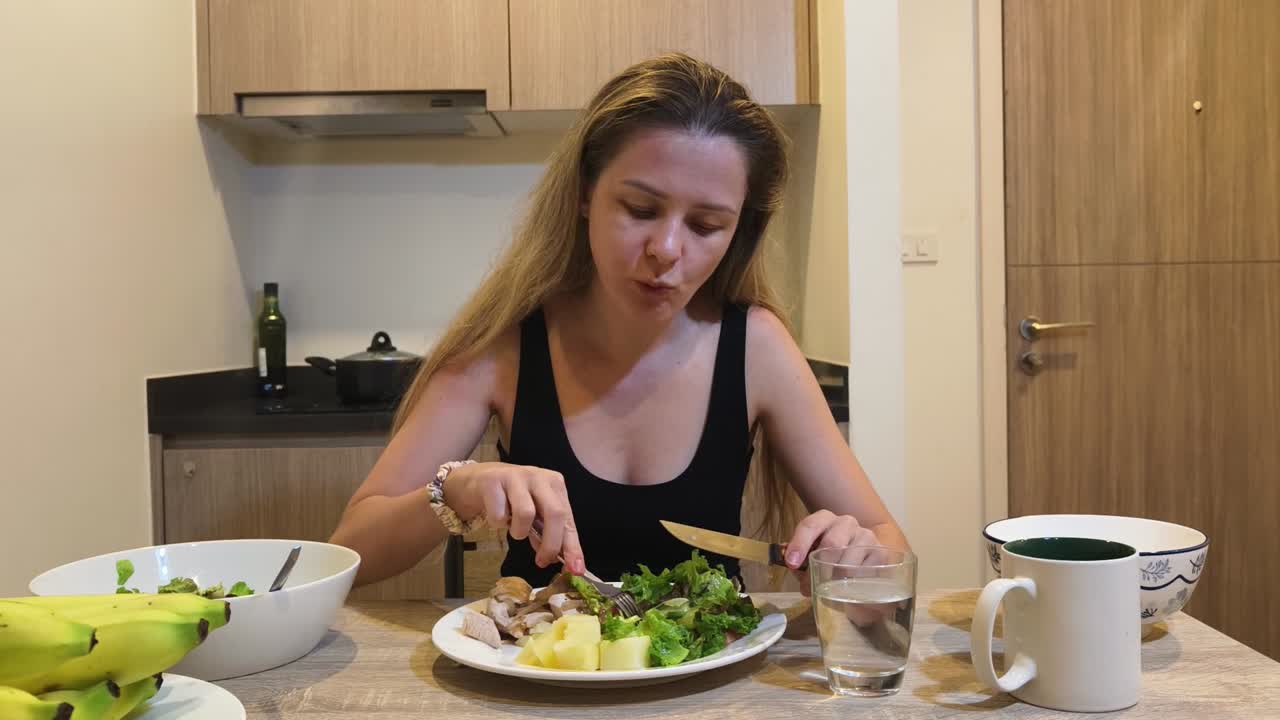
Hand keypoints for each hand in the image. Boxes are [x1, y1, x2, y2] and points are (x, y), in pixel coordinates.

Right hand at [443, 461, 584, 573]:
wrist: (477, 481)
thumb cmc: (510, 499)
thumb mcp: (534, 514)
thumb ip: (547, 534)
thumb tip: (558, 559)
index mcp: (554, 484)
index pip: (568, 519)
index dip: (572, 546)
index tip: (575, 569)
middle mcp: (539, 477)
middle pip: (555, 513)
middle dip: (551, 543)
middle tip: (542, 561)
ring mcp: (516, 476)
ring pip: (526, 513)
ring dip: (519, 531)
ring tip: (512, 528)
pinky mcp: (493, 481)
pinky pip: (499, 514)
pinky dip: (497, 523)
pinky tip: (496, 515)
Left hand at [784, 510, 879, 596]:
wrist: (865, 553)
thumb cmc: (832, 555)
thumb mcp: (814, 553)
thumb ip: (802, 563)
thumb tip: (799, 575)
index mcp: (825, 519)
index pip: (810, 525)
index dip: (799, 544)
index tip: (792, 563)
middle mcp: (846, 522)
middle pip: (832, 543)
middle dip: (819, 568)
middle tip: (809, 587)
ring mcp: (866, 535)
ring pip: (848, 563)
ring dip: (835, 582)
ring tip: (830, 592)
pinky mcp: (881, 552)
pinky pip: (864, 573)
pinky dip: (853, 586)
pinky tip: (850, 589)